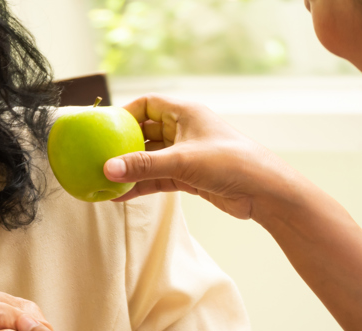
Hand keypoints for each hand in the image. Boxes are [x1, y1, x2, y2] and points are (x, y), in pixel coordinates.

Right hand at [103, 95, 300, 220]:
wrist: (264, 192)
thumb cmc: (231, 163)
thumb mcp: (182, 162)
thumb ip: (144, 166)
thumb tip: (108, 169)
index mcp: (185, 113)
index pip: (147, 104)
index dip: (124, 114)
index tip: (104, 129)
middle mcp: (184, 130)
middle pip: (144, 133)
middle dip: (122, 146)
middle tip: (98, 157)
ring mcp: (186, 154)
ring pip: (150, 158)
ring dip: (130, 169)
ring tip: (105, 181)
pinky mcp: (189, 177)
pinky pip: (157, 178)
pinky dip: (142, 185)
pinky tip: (123, 196)